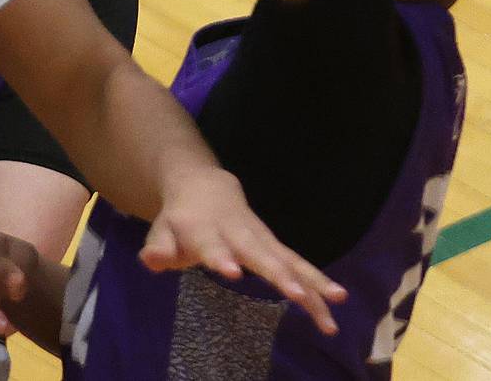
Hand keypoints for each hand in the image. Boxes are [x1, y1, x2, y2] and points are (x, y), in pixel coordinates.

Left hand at [140, 166, 347, 334]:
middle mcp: (237, 232)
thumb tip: (152, 260)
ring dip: (312, 281)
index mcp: (205, 230)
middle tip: (299, 295)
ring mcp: (260, 238)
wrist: (205, 187)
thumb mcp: (161, 230)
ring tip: (335, 302)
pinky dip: (318, 281)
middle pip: (260, 254)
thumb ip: (158, 247)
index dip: (221, 257)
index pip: (212, 245)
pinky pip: (298, 264)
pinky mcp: (275, 246)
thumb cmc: (181, 220)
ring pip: (289, 260)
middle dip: (280, 274)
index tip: (233, 272)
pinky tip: (337, 300)